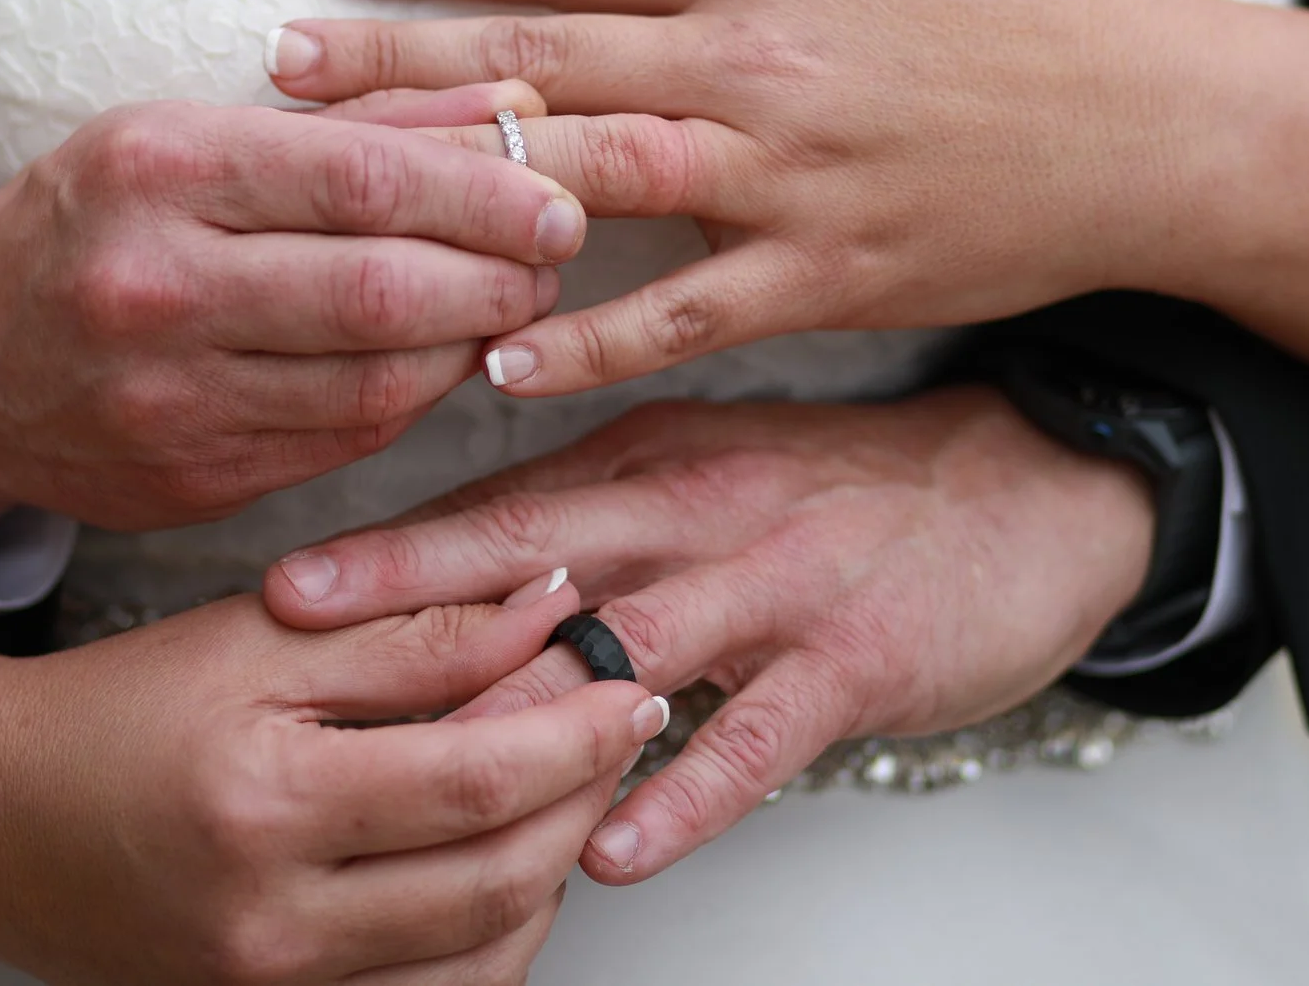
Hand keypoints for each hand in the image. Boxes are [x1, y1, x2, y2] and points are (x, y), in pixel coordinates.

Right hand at [0, 84, 587, 543]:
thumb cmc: (97, 218)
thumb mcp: (197, 132)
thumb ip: (364, 120)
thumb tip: (513, 105)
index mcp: (158, 167)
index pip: (362, 179)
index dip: (484, 194)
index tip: (559, 198)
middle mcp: (156, 286)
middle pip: (382, 290)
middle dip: (498, 275)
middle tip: (556, 254)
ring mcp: (170, 398)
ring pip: (377, 379)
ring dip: (471, 344)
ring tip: (512, 303)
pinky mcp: (192, 479)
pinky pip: (346, 439)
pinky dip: (414, 398)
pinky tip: (441, 359)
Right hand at [0, 575, 663, 982]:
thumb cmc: (112, 712)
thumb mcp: (259, 637)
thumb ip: (410, 628)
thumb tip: (546, 607)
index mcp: (268, 805)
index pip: (478, 779)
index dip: (576, 728)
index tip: (624, 678)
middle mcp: (275, 922)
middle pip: (501, 879)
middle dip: (584, 794)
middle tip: (615, 720)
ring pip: (484, 954)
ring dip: (550, 866)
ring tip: (561, 780)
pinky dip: (489, 932)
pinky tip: (497, 857)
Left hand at [263, 0, 1214, 396]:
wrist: (1152, 125)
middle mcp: (755, 62)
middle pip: (540, 58)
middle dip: (397, 61)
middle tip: (279, 69)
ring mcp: (784, 176)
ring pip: (585, 175)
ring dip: (454, 185)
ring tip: (341, 195)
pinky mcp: (822, 277)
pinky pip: (680, 317)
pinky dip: (585, 339)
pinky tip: (489, 361)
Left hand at [264, 388, 1152, 884]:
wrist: (1028, 484)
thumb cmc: (842, 486)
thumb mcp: (709, 463)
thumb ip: (590, 503)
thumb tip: (454, 554)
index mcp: (654, 460)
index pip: (501, 502)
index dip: (390, 546)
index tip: (280, 581)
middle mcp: (699, 509)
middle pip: (537, 555)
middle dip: (412, 596)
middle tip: (299, 629)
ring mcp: (777, 585)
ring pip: (633, 647)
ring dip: (527, 707)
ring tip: (426, 764)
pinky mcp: (854, 660)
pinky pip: (755, 736)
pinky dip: (681, 795)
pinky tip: (614, 848)